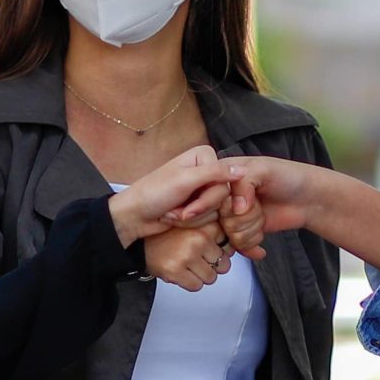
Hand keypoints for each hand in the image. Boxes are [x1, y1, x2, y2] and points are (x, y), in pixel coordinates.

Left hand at [108, 143, 237, 244]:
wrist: (135, 216)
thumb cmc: (153, 194)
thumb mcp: (185, 180)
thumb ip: (215, 174)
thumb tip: (244, 171)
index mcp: (204, 156)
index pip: (225, 182)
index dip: (207, 196)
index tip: (185, 196)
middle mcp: (207, 171)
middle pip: (222, 198)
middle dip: (197, 209)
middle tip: (176, 208)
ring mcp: (203, 190)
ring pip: (216, 211)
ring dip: (191, 217)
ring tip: (173, 212)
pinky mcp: (199, 207)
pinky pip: (209, 220)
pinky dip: (190, 223)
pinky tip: (174, 217)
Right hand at [143, 223, 237, 292]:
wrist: (141, 243)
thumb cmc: (169, 235)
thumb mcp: (195, 224)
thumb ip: (215, 230)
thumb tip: (238, 248)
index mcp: (205, 224)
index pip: (230, 246)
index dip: (220, 250)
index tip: (211, 249)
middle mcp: (199, 238)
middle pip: (224, 264)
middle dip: (212, 265)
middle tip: (197, 259)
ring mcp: (188, 255)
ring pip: (211, 277)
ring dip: (201, 275)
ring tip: (188, 265)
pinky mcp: (176, 271)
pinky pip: (196, 286)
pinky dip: (190, 283)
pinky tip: (181, 272)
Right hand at [220, 157, 332, 248]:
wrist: (309, 198)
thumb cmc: (288, 176)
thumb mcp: (264, 169)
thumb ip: (244, 182)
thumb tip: (236, 208)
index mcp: (222, 177)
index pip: (210, 197)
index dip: (227, 204)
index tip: (244, 202)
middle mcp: (225, 198)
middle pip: (221, 219)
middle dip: (245, 217)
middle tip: (258, 205)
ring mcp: (234, 217)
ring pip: (231, 235)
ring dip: (253, 229)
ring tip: (263, 216)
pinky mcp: (244, 232)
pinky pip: (238, 247)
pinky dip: (253, 245)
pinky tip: (262, 240)